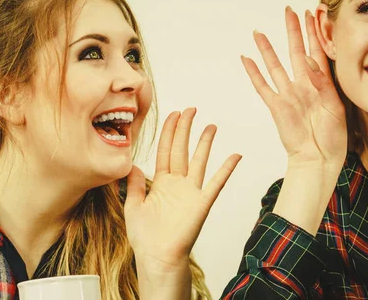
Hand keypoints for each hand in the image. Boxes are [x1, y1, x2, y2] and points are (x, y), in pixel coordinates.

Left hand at [124, 108, 241, 270]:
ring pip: (199, 160)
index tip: (172, 114)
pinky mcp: (202, 203)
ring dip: (205, 142)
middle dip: (185, 129)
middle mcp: (177, 184)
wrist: (157, 257)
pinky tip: (235, 155)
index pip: (165, 151)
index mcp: (161, 183)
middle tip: (190, 110)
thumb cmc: (145, 237)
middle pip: (181, 149)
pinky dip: (226, 169)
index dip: (168, 132)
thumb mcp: (133, 207)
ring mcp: (191, 192)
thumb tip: (132, 164)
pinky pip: (216, 183)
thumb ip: (133, 185)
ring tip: (211, 125)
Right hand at [242, 6, 346, 168]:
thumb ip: (322, 83)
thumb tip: (309, 62)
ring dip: (267, 48)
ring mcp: (288, 95)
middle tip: (289, 12)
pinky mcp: (276, 106)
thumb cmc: (332, 137)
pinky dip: (253, 72)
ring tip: (259, 32)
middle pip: (296, 52)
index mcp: (321, 85)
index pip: (317, 52)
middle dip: (293, 31)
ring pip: (275, 65)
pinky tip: (246, 59)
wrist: (319, 159)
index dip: (313, 33)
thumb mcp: (335, 107)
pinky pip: (262, 86)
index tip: (312, 14)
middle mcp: (303, 86)